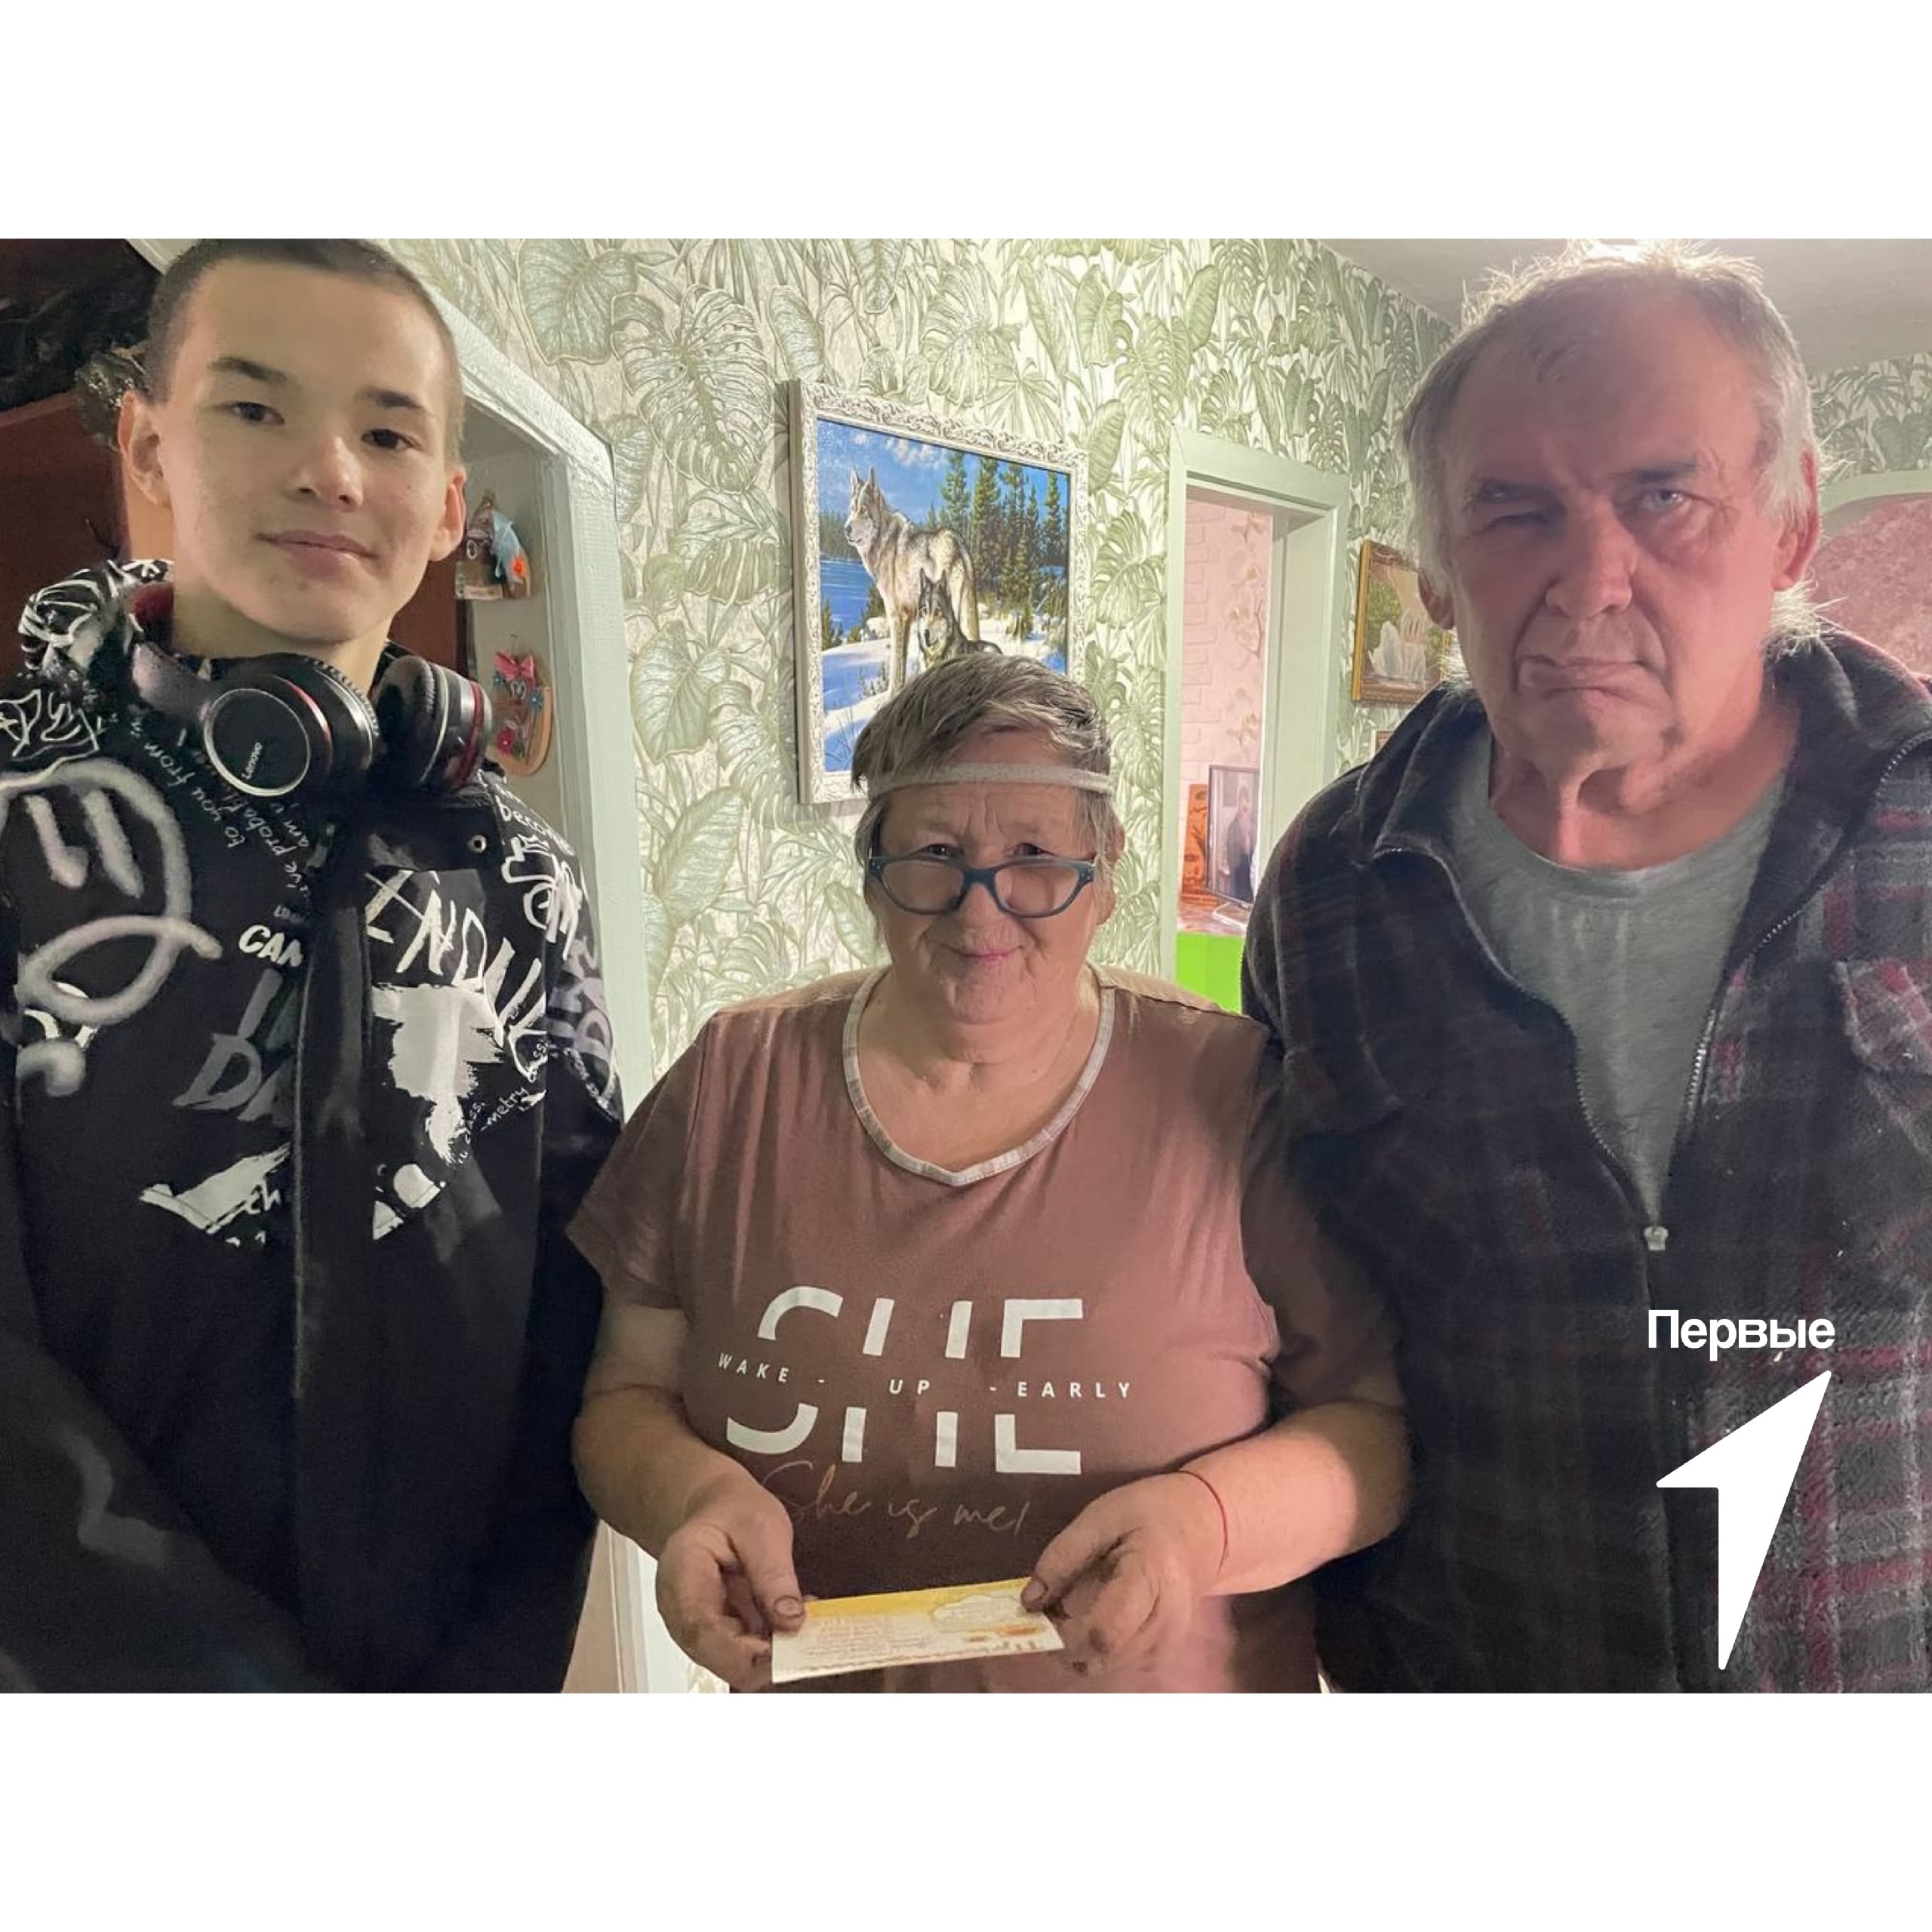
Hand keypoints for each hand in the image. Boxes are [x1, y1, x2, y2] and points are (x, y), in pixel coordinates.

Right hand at [655, 1476, 804, 1692]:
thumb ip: (774, 1573)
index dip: (740, 1651)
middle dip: (764, 1658)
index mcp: (681, 1575)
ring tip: (805, 1622)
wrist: (716, 1509)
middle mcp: (680, 1612)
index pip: (700, 1629)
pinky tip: (792, 1621)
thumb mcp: (761, 1527)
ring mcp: (696, 1628)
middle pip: (716, 1656)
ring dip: (773, 1652)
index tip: (781, 1653)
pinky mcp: (718, 1636)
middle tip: (807, 1640)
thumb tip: (792, 1621)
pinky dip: (773, 1645)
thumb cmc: (732, 1512)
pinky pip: (745, 1653)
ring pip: (733, 1663)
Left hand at [1021, 1472, 1224, 1680]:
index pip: (1105, 1632)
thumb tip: (1028, 1601)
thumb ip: (1063, 1555)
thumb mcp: (1102, 1516)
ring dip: (1074, 1648)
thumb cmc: (1150, 1514)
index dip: (1063, 1634)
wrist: (1202, 1529)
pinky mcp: (1162, 1655)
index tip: (1040, 1613)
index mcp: (1151, 1579)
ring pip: (1104, 1667)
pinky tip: (1089, 1620)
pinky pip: (1115, 1665)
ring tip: (1068, 1610)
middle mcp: (1166, 1623)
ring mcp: (1168, 1644)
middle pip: (1101, 1657)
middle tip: (1048, 1610)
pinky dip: (1092, 1650)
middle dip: (1061, 1642)